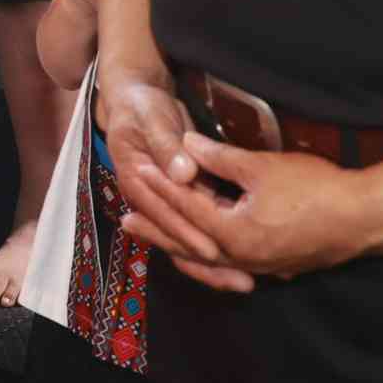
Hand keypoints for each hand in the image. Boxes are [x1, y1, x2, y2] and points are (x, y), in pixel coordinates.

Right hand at [96, 66, 246, 290]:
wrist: (138, 100)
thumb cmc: (143, 107)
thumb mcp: (151, 119)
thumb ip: (167, 146)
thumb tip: (183, 174)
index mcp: (135, 181)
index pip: (162, 213)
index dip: (187, 232)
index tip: (213, 249)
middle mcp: (149, 199)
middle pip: (177, 237)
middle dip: (208, 263)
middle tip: (242, 281)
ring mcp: (166, 203)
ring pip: (189, 239)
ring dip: (217, 263)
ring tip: (248, 282)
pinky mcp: (183, 199)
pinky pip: (200, 227)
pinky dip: (220, 242)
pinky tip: (247, 259)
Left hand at [135, 132, 382, 284]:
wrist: (366, 218)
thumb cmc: (316, 189)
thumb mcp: (261, 167)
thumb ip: (219, 157)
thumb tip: (185, 144)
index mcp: (234, 233)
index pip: (186, 208)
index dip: (160, 188)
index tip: (137, 172)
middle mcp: (242, 256)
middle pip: (188, 243)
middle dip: (157, 229)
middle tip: (125, 221)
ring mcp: (260, 265)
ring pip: (208, 259)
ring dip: (179, 245)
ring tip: (155, 237)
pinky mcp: (275, 264)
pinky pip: (228, 264)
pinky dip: (207, 257)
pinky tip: (203, 249)